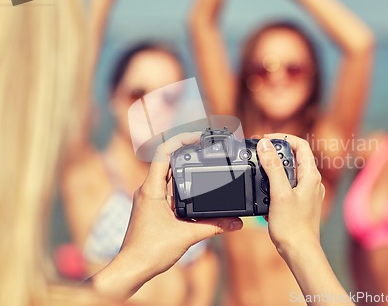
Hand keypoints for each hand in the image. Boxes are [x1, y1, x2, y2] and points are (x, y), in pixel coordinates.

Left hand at [91, 133, 242, 298]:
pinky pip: (168, 188)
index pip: (163, 153)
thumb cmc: (149, 251)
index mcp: (151, 189)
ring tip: (204, 161)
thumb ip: (214, 226)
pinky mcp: (153, 207)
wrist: (132, 268)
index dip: (181, 140)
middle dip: (187, 151)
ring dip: (185, 167)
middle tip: (206, 146)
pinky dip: (182, 184)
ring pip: (168, 174)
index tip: (198, 138)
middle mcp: (148, 189)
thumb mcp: (187, 236)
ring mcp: (149, 198)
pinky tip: (196, 188)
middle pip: (167, 160)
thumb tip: (236, 222)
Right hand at [257, 134, 324, 254]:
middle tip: (259, 153)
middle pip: (295, 156)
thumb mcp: (279, 193)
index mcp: (311, 176)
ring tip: (259, 172)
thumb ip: (273, 167)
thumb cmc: (293, 226)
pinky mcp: (300, 203)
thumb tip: (265, 145)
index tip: (265, 139)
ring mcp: (307, 193)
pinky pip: (288, 186)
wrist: (299, 252)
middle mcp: (312, 182)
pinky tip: (265, 193)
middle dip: (276, 152)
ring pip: (290, 172)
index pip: (300, 145)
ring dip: (274, 168)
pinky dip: (275, 183)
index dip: (283, 138)